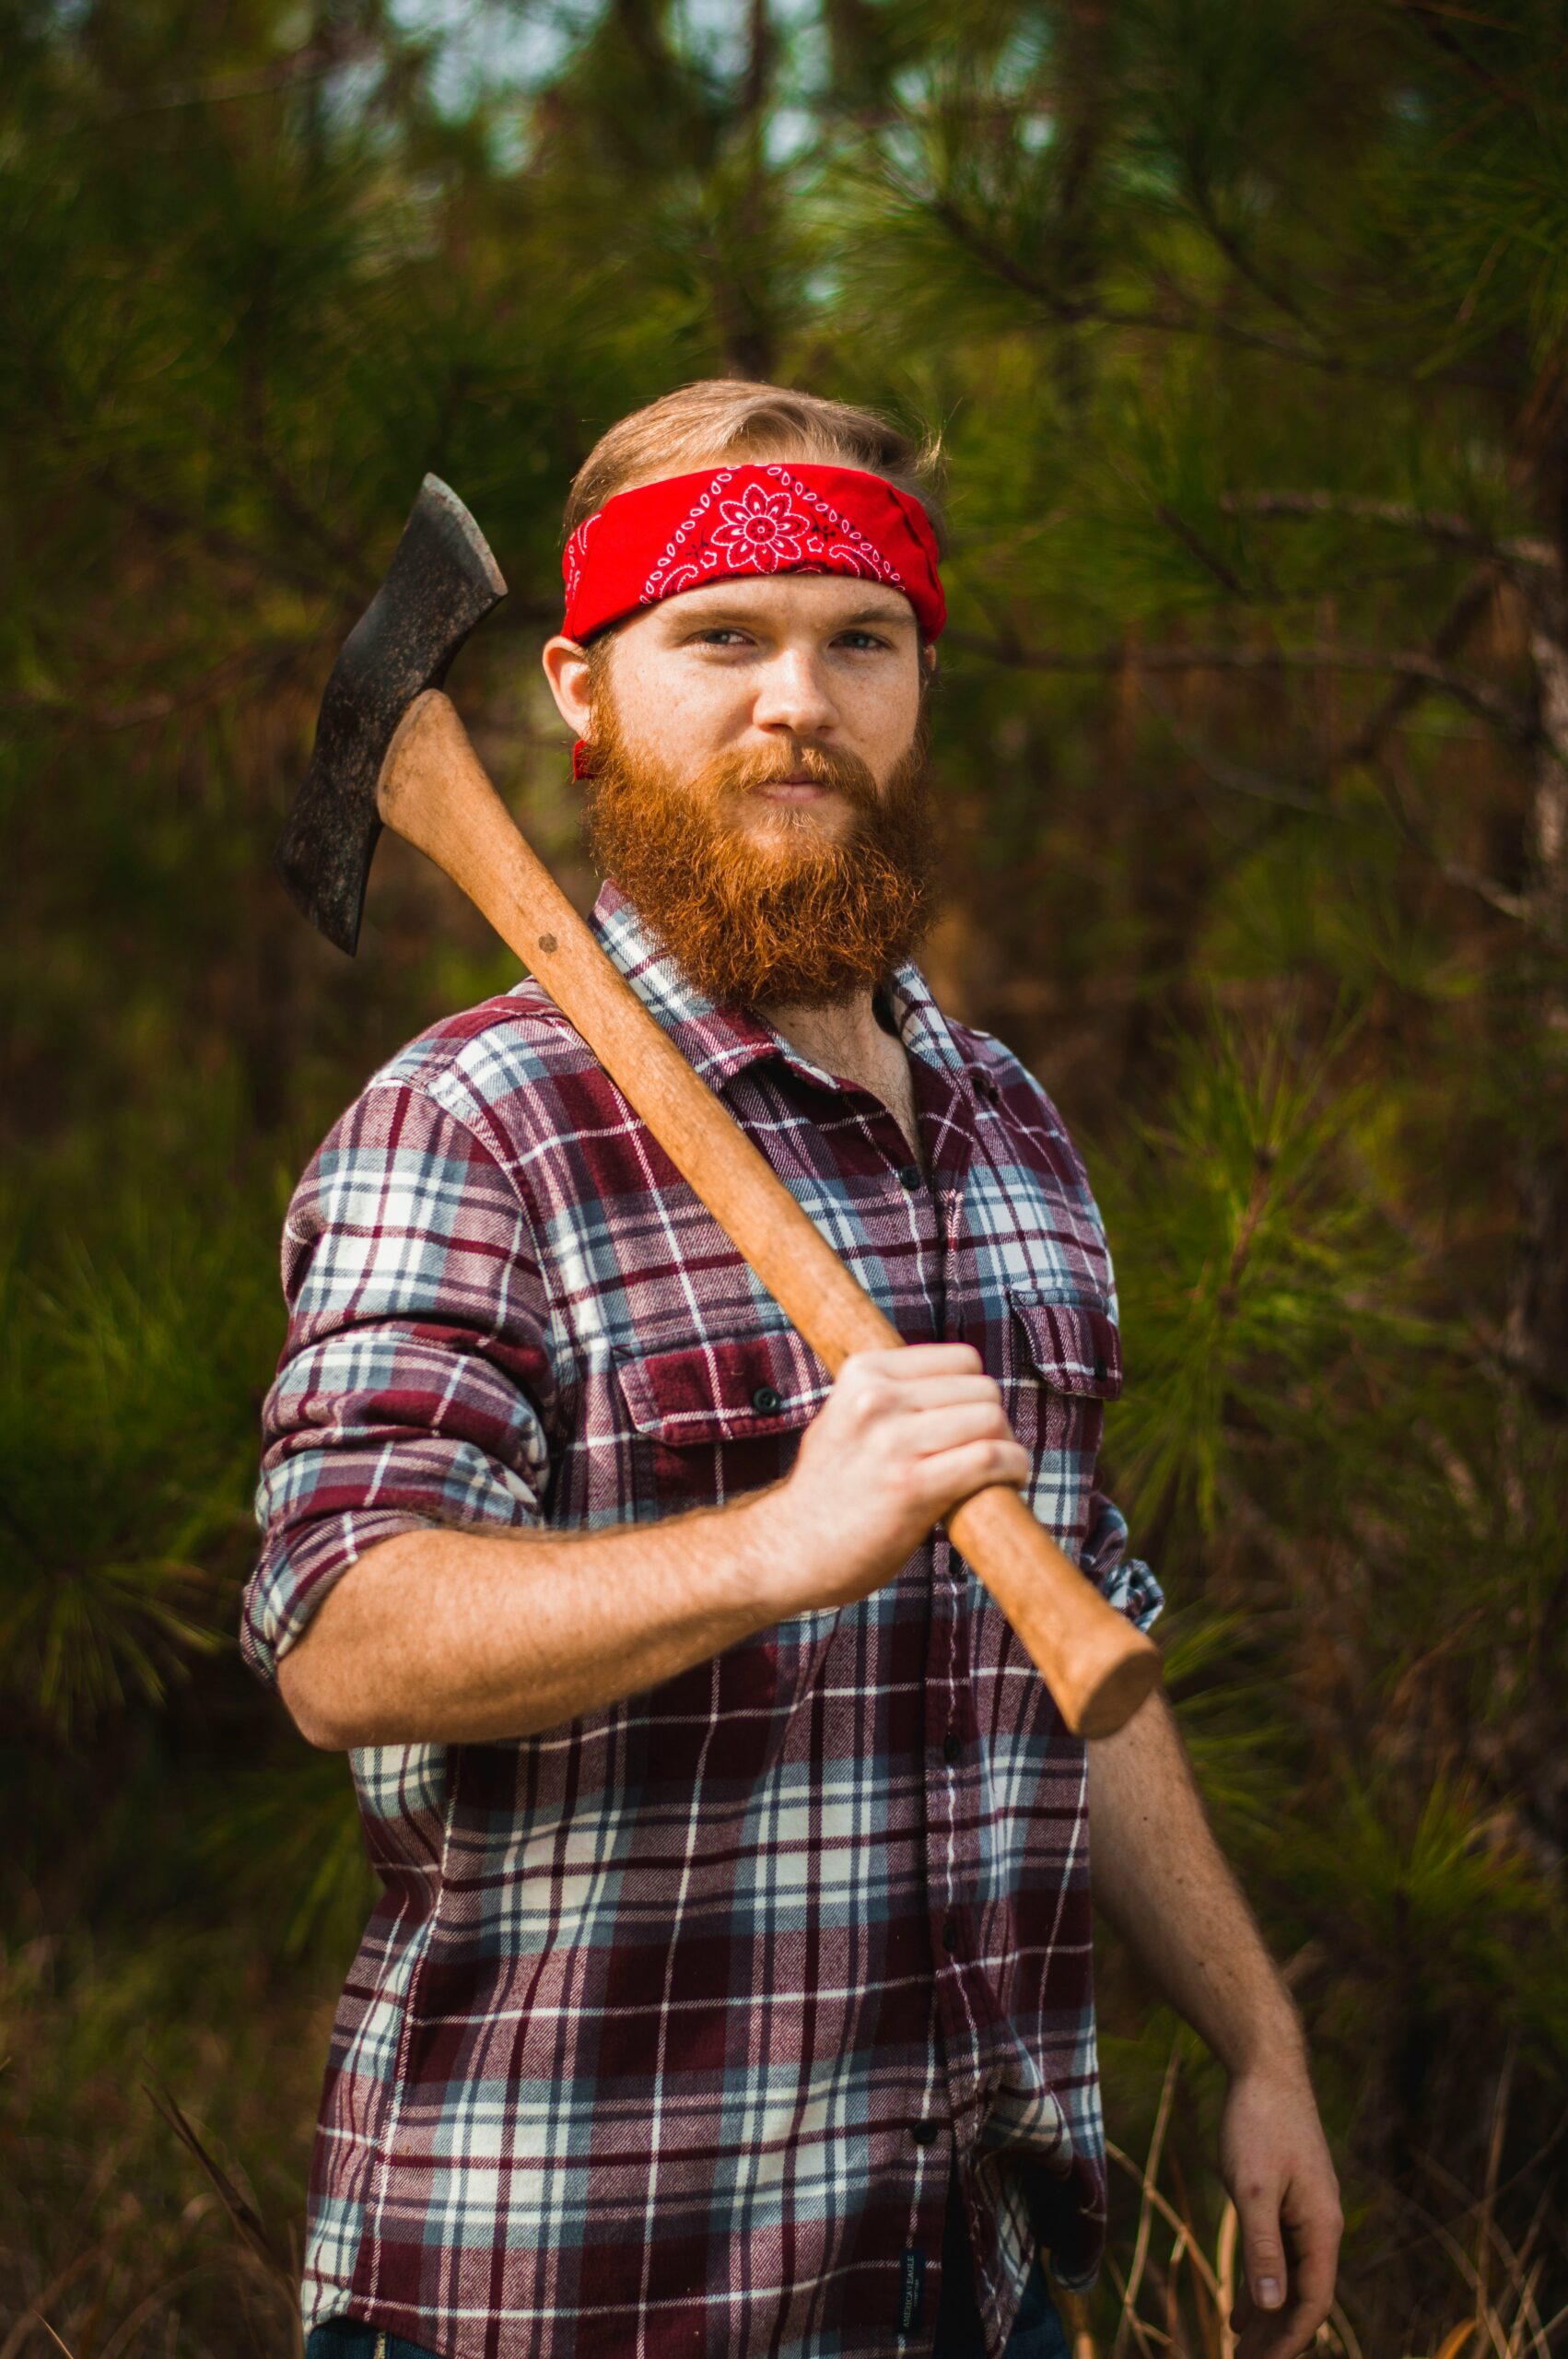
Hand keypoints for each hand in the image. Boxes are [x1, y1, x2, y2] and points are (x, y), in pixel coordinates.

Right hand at [769, 1343, 1028, 1613]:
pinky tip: (1007, 1484)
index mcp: (863, 1371)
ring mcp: (893, 1442)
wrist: (791, 1548)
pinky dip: (1013, 1469)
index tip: (970, 1425)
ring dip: (1007, 1448)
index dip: (976, 1394)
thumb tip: (964, 1387)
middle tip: (985, 1456)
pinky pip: (990, 1459)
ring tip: (996, 1473)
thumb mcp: (847, 1416)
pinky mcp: (912, 1487)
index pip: (963, 1359)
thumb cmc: (830, 1488)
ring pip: (992, 1421)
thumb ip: (894, 1394)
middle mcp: (876, 1399)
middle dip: (995, 1423)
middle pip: (983, 1390)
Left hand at [1220, 2065, 1342, 2357]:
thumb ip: (1262, 2247)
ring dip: (1267, 2313)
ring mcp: (1305, 2211)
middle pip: (1303, 2296)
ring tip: (1238, 2347)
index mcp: (1321, 2227)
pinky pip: (1278, 2254)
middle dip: (1277, 2335)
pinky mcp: (1288, 2198)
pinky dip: (1261, 2281)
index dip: (1289, 2339)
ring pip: (1290, 2278)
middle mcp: (1320, 2225)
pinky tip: (1240, 2304)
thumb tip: (1273, 2307)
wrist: (1264, 2067)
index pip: (1312, 2301)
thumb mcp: (1252, 2189)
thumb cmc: (1258, 2124)